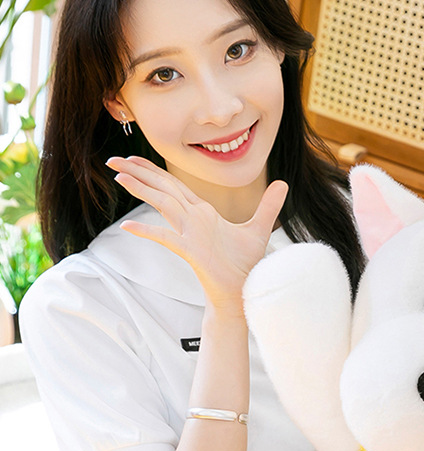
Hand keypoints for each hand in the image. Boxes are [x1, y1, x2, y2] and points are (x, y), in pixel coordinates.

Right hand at [106, 156, 287, 310]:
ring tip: (119, 176)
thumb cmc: (245, 265)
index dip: (154, 170)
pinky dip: (148, 233)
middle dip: (139, 173)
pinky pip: (166, 239)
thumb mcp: (259, 229)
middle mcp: (192, 220)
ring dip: (142, 190)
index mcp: (203, 213)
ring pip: (162, 206)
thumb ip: (269, 205)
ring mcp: (189, 235)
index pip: (174, 185)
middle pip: (162, 189)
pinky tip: (128, 227)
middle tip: (113, 159)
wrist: (243, 291)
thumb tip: (284, 183)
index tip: (133, 158)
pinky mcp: (191, 252)